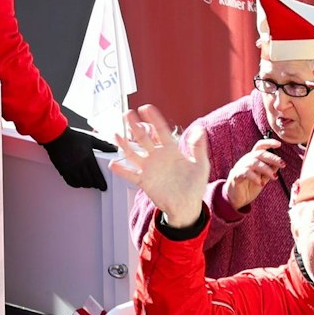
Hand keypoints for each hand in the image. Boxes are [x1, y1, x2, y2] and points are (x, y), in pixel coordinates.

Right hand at [41, 126, 116, 190]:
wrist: (57, 136)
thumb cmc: (73, 137)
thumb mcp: (91, 139)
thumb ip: (103, 145)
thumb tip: (113, 149)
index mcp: (87, 157)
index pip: (97, 175)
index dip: (101, 183)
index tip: (104, 187)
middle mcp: (79, 164)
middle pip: (89, 181)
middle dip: (94, 184)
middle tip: (97, 185)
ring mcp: (70, 168)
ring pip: (80, 183)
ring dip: (86, 185)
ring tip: (89, 183)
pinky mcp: (63, 170)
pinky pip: (70, 182)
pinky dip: (76, 184)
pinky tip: (78, 183)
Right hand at [110, 104, 210, 228]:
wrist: (187, 206)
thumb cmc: (194, 186)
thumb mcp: (200, 165)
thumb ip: (198, 148)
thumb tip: (200, 130)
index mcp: (171, 151)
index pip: (160, 131)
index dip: (153, 119)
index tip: (146, 108)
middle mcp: (158, 157)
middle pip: (144, 138)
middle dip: (135, 126)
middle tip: (128, 114)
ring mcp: (149, 168)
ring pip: (134, 153)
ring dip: (124, 143)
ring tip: (116, 133)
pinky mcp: (144, 181)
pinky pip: (130, 174)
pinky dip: (121, 170)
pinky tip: (112, 164)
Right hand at [224, 135, 283, 210]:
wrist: (236, 199)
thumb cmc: (249, 186)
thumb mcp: (263, 178)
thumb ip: (270, 170)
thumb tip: (279, 164)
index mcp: (253, 158)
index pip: (260, 146)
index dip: (269, 143)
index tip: (279, 144)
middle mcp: (246, 160)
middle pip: (260, 154)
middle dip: (273, 158)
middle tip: (283, 164)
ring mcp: (240, 167)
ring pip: (254, 163)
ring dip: (266, 169)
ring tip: (274, 177)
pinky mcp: (236, 175)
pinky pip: (246, 173)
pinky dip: (255, 177)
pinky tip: (261, 184)